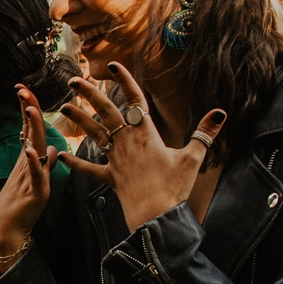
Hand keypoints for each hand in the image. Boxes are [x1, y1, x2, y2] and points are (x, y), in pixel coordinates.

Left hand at [0, 85, 59, 261]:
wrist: (10, 233)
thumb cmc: (16, 207)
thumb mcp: (26, 180)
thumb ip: (38, 162)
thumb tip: (50, 148)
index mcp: (31, 161)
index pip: (30, 129)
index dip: (27, 109)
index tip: (20, 89)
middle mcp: (36, 167)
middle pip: (35, 133)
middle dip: (31, 110)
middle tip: (24, 90)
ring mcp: (37, 180)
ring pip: (37, 149)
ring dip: (33, 129)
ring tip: (30, 109)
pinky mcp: (37, 195)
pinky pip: (36, 177)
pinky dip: (33, 164)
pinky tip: (30, 151)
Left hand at [57, 62, 226, 231]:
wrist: (156, 217)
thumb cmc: (174, 188)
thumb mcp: (193, 158)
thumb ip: (205, 133)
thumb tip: (221, 112)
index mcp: (146, 134)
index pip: (134, 100)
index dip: (124, 80)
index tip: (113, 65)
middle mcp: (127, 143)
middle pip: (106, 112)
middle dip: (90, 94)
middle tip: (75, 80)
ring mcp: (116, 160)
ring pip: (94, 134)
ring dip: (79, 119)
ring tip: (64, 106)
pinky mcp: (111, 178)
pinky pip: (90, 168)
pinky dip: (76, 162)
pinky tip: (61, 155)